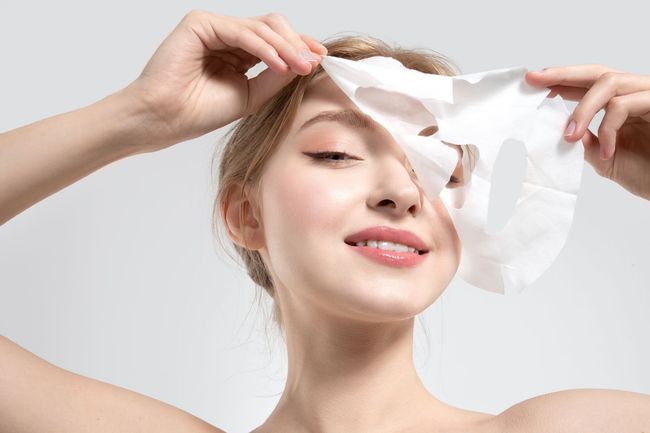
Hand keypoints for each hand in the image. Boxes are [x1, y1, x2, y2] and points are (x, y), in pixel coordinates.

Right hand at [123, 10, 326, 152]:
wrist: (164, 120)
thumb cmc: (198, 112)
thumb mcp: (250, 96)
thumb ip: (275, 78)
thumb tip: (305, 63)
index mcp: (238, 52)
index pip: (274, 41)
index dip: (299, 47)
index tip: (320, 60)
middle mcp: (227, 36)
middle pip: (272, 27)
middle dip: (296, 44)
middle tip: (312, 64)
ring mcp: (213, 27)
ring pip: (261, 26)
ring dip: (285, 46)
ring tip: (300, 66)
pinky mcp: (200, 23)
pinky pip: (242, 31)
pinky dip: (264, 48)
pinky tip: (279, 65)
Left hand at [526, 65, 649, 200]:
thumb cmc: (647, 173)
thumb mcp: (605, 159)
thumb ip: (584, 142)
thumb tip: (558, 129)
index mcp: (620, 105)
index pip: (586, 85)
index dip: (560, 81)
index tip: (531, 82)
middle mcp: (636, 94)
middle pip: (597, 73)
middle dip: (563, 74)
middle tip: (536, 80)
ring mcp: (649, 96)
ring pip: (610, 83)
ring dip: (583, 108)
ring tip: (569, 135)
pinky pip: (625, 105)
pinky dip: (608, 128)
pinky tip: (606, 152)